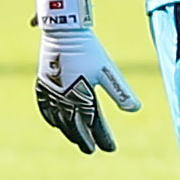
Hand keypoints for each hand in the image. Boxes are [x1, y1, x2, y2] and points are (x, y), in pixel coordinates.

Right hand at [34, 0, 137, 153]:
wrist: (63, 30)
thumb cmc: (89, 50)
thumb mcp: (108, 70)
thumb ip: (120, 91)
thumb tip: (136, 109)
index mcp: (82, 96)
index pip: (95, 125)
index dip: (103, 138)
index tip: (111, 148)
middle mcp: (64, 98)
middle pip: (75, 127)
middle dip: (85, 139)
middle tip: (92, 150)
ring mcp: (51, 92)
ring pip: (60, 120)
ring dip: (69, 132)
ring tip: (78, 140)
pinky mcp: (42, 84)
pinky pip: (45, 108)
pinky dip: (52, 118)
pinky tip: (57, 124)